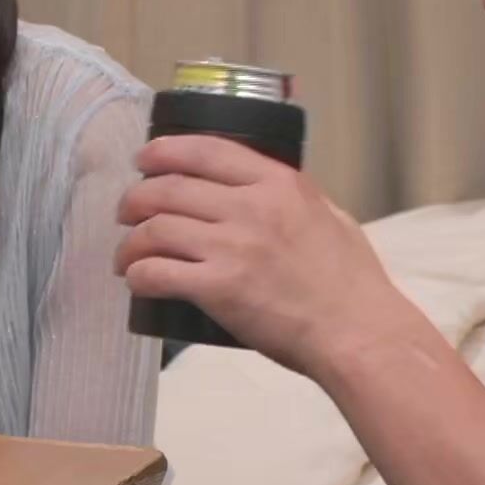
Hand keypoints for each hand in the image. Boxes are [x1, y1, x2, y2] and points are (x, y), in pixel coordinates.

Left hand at [114, 134, 417, 378]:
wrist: (359, 334)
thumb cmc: (352, 284)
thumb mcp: (330, 217)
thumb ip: (294, 200)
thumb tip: (267, 191)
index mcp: (279, 184)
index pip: (205, 150)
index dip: (164, 151)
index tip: (145, 160)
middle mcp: (250, 207)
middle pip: (169, 188)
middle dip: (136, 198)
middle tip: (126, 212)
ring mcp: (233, 247)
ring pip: (156, 228)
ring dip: (130, 242)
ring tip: (125, 255)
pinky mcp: (219, 288)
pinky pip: (158, 273)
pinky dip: (138, 275)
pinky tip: (135, 281)